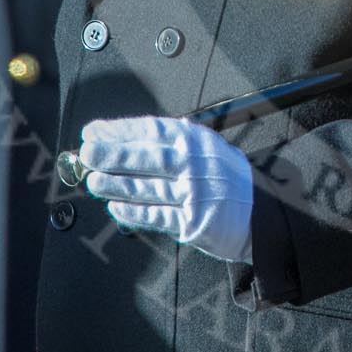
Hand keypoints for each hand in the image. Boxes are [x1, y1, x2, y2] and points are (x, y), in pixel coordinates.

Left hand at [79, 116, 253, 262]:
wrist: (265, 212)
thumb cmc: (231, 180)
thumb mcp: (210, 148)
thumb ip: (178, 140)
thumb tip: (134, 132)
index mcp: (196, 141)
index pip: (151, 131)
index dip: (119, 130)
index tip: (93, 131)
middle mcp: (195, 164)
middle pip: (146, 157)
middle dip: (112, 154)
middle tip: (86, 153)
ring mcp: (195, 193)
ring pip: (148, 187)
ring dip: (116, 184)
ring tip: (93, 181)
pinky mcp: (194, 221)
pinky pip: (158, 216)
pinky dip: (134, 213)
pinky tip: (116, 208)